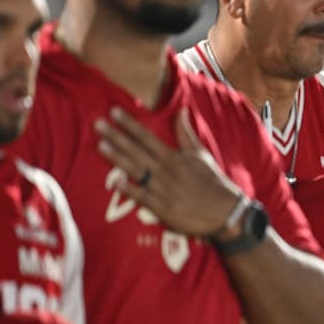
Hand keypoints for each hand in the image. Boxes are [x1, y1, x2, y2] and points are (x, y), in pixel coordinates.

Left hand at [96, 106, 241, 236]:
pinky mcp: (163, 208)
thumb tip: (181, 111)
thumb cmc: (212, 182)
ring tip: (100, 145)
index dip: (130, 125)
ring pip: (136, 171)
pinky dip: (130, 190)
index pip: (148, 137)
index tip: (115, 112)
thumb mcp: (201, 155)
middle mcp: (166, 171)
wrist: (225, 212)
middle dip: (117, 137)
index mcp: (174, 158)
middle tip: (98, 124)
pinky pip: (143, 197)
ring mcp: (163, 189)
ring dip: (117, 158)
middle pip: (137, 151)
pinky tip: (115, 182)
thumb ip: (186, 134)